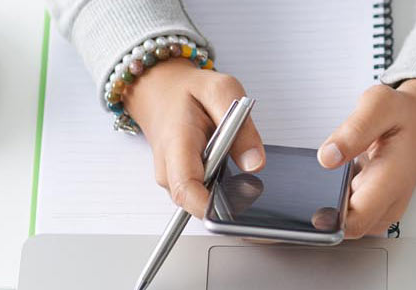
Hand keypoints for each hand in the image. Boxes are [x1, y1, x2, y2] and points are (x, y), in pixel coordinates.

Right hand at [126, 59, 265, 218]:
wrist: (159, 91)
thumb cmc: (189, 92)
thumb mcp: (223, 91)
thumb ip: (241, 127)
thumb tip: (255, 164)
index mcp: (177, 142)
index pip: (185, 188)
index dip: (209, 206)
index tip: (236, 207)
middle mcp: (168, 167)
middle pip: (194, 202)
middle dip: (225, 201)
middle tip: (251, 186)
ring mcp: (171, 178)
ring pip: (200, 201)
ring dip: (224, 193)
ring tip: (238, 167)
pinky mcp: (178, 182)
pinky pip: (201, 195)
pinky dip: (219, 188)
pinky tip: (230, 171)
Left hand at [317, 79, 415, 238]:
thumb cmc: (405, 116)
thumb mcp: (380, 105)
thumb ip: (354, 130)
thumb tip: (327, 157)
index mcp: (391, 180)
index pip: (355, 221)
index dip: (327, 219)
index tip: (311, 201)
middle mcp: (389, 203)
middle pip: (345, 226)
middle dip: (325, 206)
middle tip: (324, 173)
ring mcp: (384, 210)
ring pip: (345, 224)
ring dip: (332, 203)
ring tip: (338, 171)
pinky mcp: (377, 211)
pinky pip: (350, 216)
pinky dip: (339, 200)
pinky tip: (341, 178)